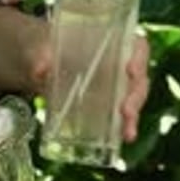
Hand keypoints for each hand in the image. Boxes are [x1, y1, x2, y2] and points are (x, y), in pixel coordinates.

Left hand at [23, 21, 150, 141]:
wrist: (40, 64)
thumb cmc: (48, 48)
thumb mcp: (42, 48)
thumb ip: (41, 56)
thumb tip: (40, 68)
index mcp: (113, 41)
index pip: (137, 47)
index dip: (139, 57)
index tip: (130, 69)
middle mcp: (121, 63)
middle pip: (139, 78)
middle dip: (136, 96)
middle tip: (126, 111)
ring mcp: (116, 85)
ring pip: (134, 99)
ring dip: (133, 116)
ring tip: (127, 133)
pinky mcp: (108, 104)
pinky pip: (122, 115)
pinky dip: (123, 127)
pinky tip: (123, 139)